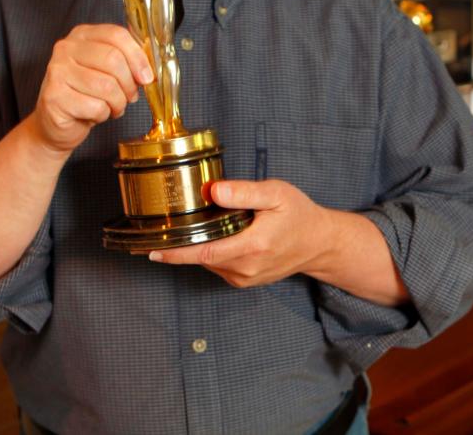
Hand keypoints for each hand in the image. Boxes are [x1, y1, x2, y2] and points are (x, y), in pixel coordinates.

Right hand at [27, 24, 153, 156]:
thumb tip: (147, 70)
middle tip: (130, 96)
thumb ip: (125, 62)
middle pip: (113, 59)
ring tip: (113, 107)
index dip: (138, 57)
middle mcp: (66, 48)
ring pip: (107, 86)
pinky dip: (104, 115)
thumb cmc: (85, 95)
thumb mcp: (106, 71)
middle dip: (129, 83)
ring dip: (118, 102)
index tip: (147, 76)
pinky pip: (96, 106)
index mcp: (82, 35)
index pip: (116, 35)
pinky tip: (96, 114)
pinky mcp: (54, 96)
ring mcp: (57, 71)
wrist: (56, 122)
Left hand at [148, 179, 331, 288]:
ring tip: (195, 227)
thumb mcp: (276, 194)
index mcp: (253, 246)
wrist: (319, 243)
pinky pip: (218, 266)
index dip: (176, 252)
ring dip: (197, 248)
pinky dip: (211, 253)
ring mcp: (245, 278)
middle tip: (165, 228)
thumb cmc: (299, 215)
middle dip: (181, 245)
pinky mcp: (244, 281)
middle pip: (202, 257)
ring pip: (208, 262)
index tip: (152, 250)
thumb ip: (244, 192)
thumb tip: (214, 191)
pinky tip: (216, 236)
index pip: (205, 252)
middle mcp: (246, 268)